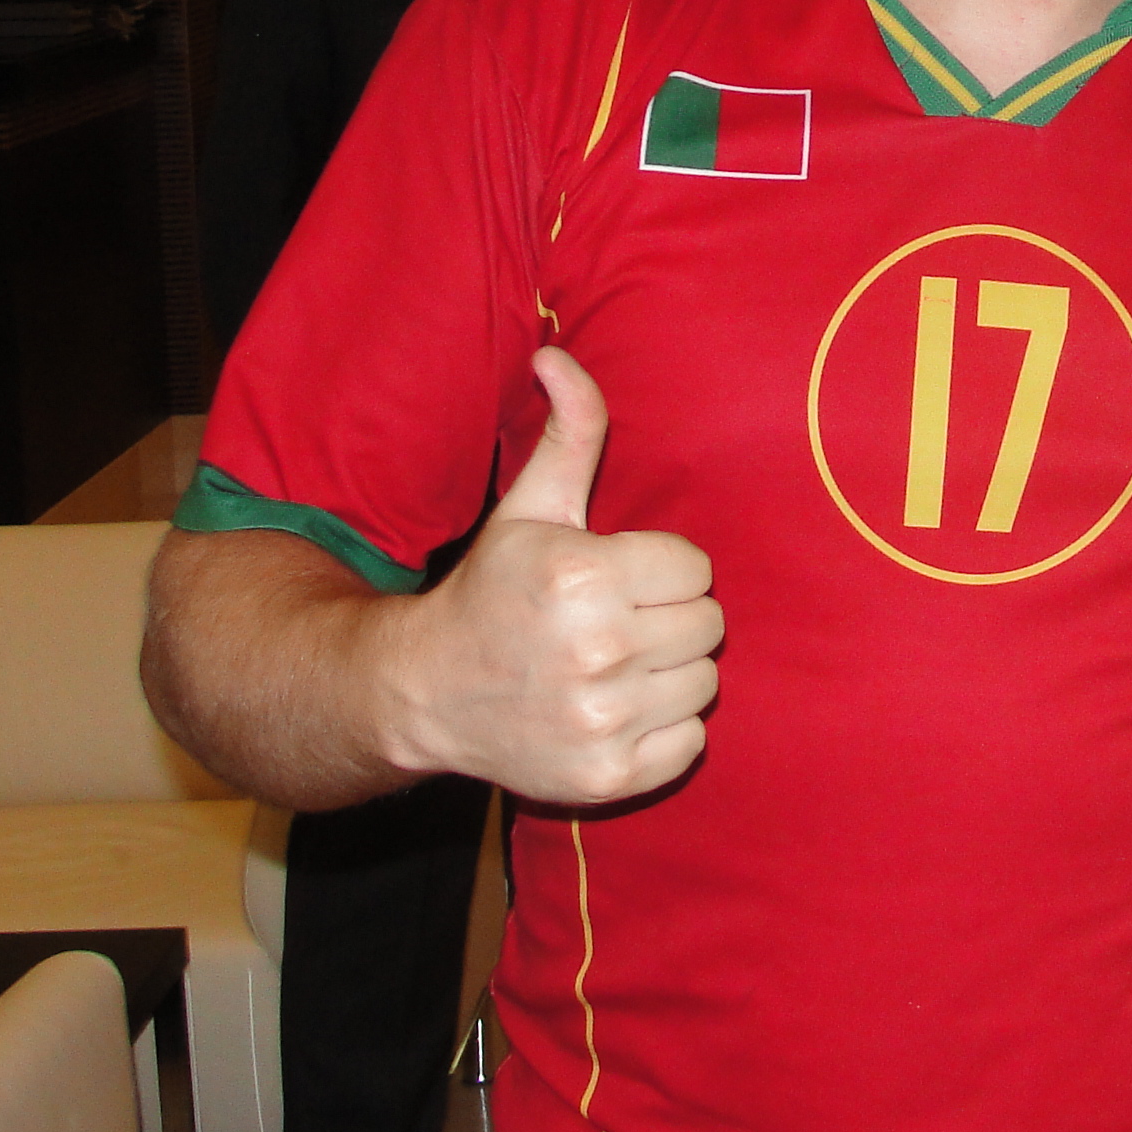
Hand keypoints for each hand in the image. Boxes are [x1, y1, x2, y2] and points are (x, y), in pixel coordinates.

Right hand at [376, 346, 722, 804]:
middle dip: (670, 617)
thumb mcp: (530, 507)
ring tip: (616, 664)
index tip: (617, 578)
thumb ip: (569, 431)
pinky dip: (664, 729)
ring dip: (671, 672)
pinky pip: (690, 743)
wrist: (423, 693)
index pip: (695, 568)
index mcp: (583, 577)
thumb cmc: (491, 591)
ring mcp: (602, 720)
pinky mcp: (607, 776)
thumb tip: (558, 355)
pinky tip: (617, 709)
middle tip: (618, 622)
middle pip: (708, 624)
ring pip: (704, 682)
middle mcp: (595, 651)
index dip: (660, 569)